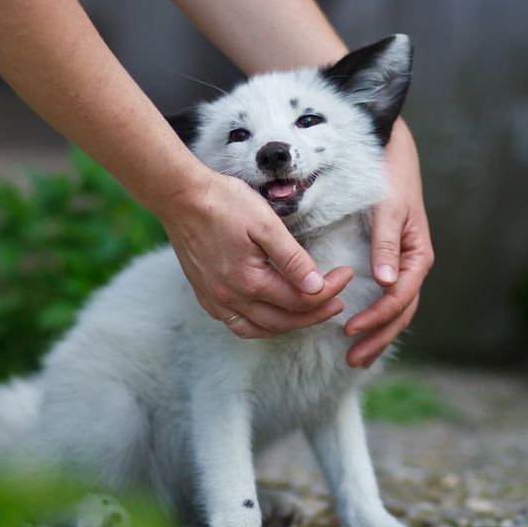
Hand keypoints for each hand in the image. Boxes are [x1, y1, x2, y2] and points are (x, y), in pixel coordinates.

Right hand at [161, 170, 353, 338]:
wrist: (181, 197)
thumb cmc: (224, 203)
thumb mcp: (266, 224)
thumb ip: (293, 258)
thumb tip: (317, 287)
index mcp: (249, 281)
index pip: (300, 299)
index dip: (329, 290)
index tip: (346, 274)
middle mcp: (231, 298)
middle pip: (284, 320)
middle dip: (316, 313)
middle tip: (338, 300)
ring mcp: (215, 299)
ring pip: (260, 329)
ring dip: (289, 325)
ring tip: (310, 312)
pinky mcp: (205, 295)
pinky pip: (237, 324)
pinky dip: (260, 325)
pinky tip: (272, 314)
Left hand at [344, 121, 432, 366]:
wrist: (390, 153)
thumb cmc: (390, 178)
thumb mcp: (389, 209)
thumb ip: (386, 243)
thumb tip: (386, 282)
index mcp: (418, 255)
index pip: (400, 297)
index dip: (377, 317)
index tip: (350, 330)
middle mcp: (413, 265)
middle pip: (401, 312)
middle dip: (378, 337)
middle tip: (352, 358)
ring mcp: (402, 266)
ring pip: (396, 310)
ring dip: (378, 335)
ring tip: (355, 358)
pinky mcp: (389, 263)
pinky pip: (386, 298)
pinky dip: (375, 318)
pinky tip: (359, 334)